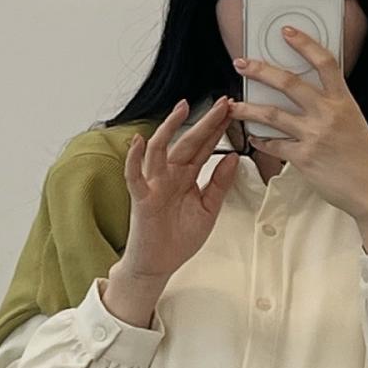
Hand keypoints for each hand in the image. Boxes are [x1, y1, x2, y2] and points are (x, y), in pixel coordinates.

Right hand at [103, 97, 241, 326]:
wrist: (159, 264)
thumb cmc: (178, 238)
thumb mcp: (208, 209)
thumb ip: (219, 184)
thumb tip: (233, 158)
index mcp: (186, 176)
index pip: (204, 147)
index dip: (218, 129)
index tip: (233, 111)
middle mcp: (170, 175)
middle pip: (188, 142)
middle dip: (205, 122)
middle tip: (223, 103)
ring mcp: (154, 184)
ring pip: (160, 149)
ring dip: (170, 127)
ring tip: (183, 107)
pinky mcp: (141, 198)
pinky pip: (134, 176)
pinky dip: (134, 159)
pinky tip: (139, 142)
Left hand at [230, 29, 367, 252]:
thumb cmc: (364, 158)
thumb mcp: (354, 122)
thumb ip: (332, 106)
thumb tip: (309, 95)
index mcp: (344, 101)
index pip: (325, 62)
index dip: (305, 43)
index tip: (288, 32)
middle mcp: (328, 114)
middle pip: (289, 82)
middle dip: (261, 70)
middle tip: (243, 64)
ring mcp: (314, 135)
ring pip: (272, 114)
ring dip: (247, 108)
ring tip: (233, 105)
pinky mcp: (303, 157)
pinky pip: (274, 144)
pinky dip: (260, 140)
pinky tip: (253, 137)